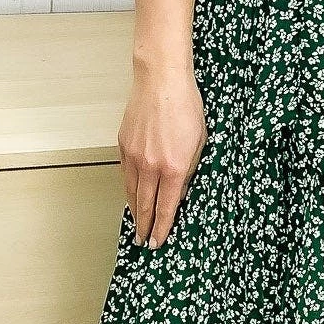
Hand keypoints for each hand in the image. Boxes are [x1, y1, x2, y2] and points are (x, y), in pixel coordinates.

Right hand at [118, 57, 207, 247]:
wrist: (161, 81)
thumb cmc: (185, 106)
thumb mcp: (200, 142)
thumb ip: (190, 170)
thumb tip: (180, 190)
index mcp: (174, 167)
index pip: (166, 208)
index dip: (162, 229)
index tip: (158, 242)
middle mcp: (151, 166)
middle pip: (145, 206)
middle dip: (145, 227)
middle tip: (144, 242)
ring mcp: (134, 156)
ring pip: (132, 193)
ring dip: (135, 212)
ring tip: (138, 225)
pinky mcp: (123, 146)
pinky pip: (125, 175)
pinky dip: (128, 190)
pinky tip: (132, 196)